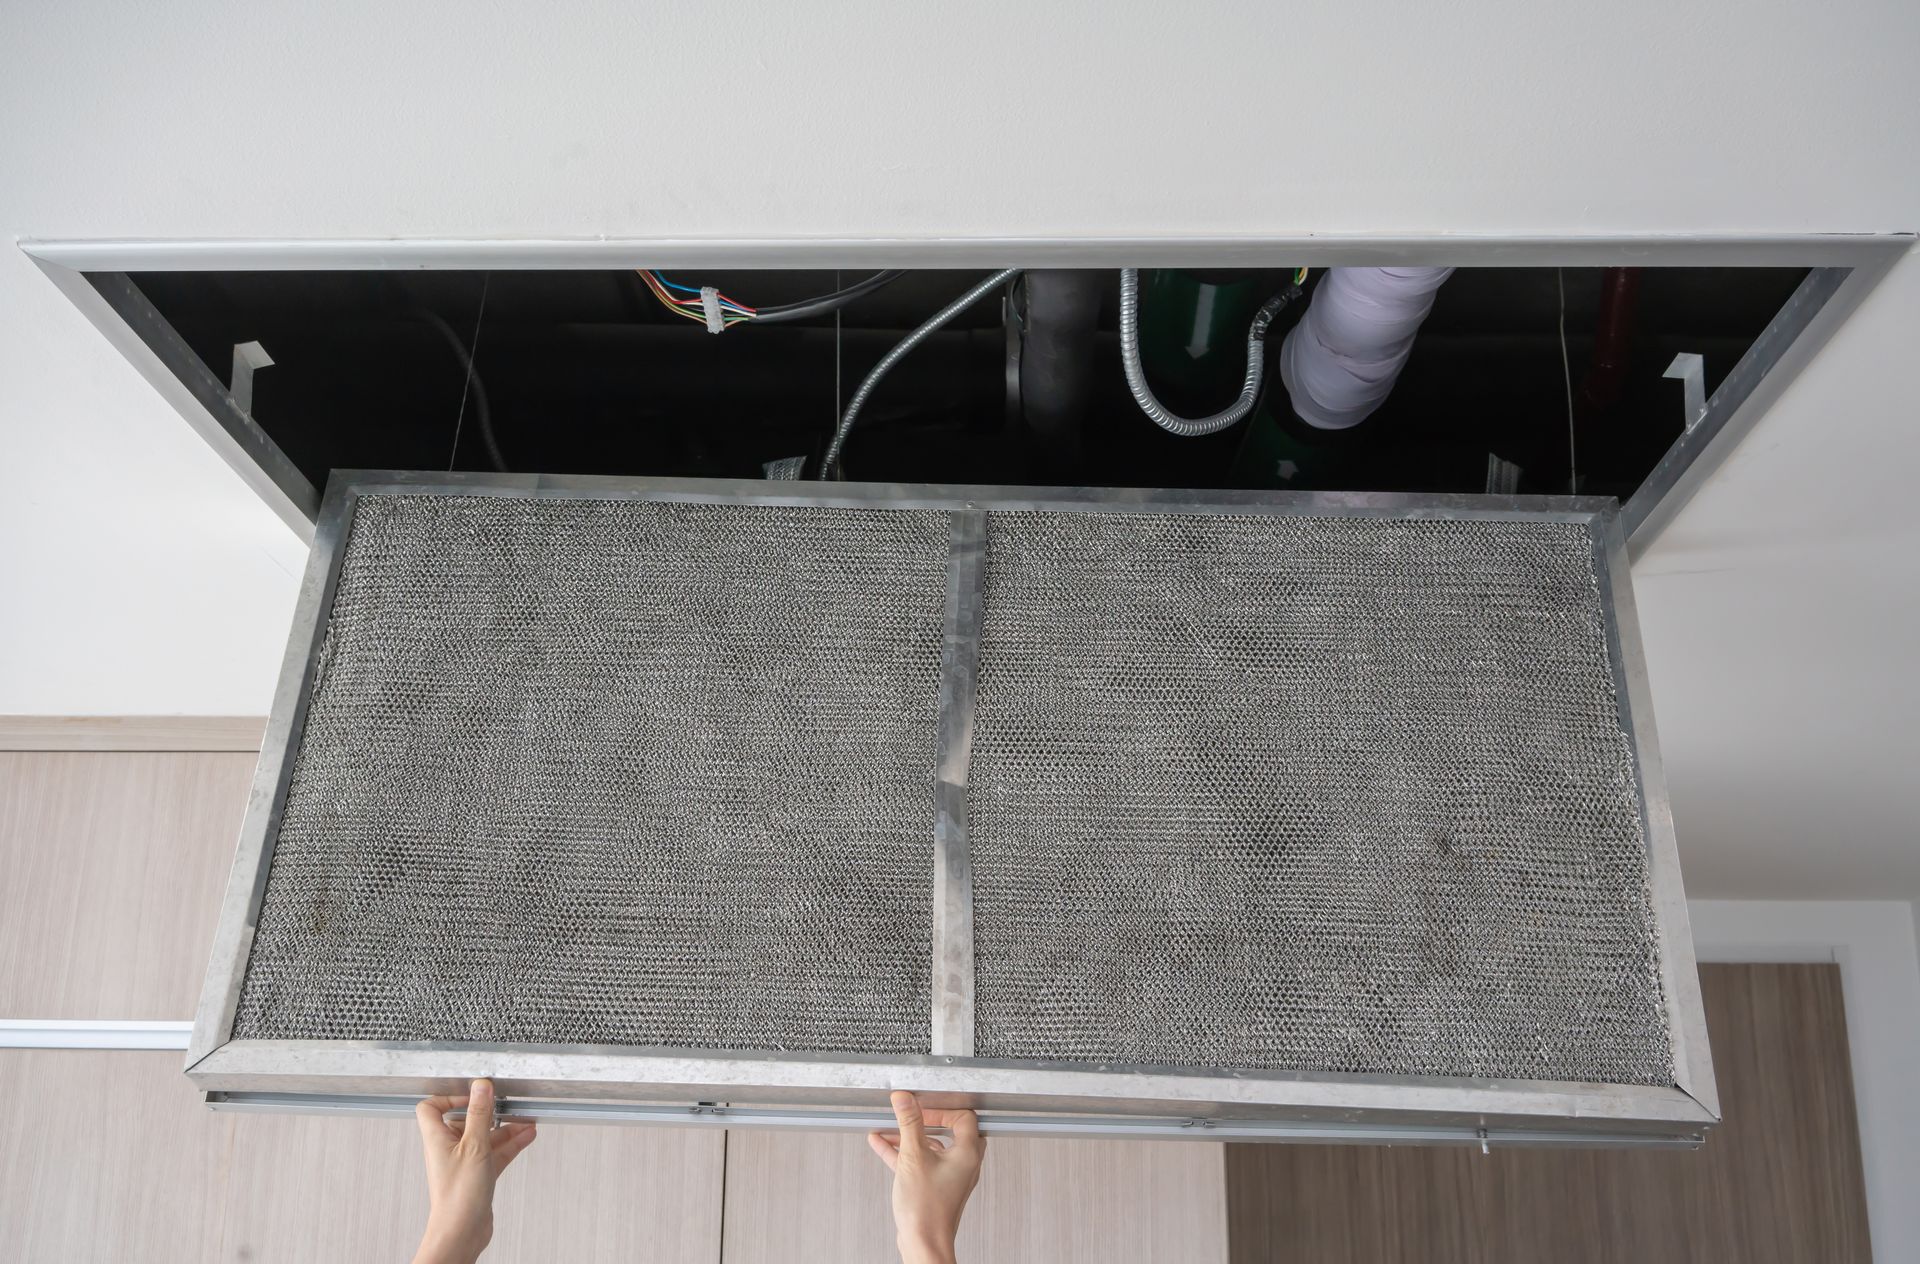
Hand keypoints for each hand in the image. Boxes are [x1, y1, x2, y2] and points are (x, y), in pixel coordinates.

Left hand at [412, 1079, 536, 1263]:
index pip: (432, 1108)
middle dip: (489, 1113)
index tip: (474, 1094)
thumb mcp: (474, 1146)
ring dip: (505, 1128)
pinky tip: (525, 1138)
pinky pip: (494, 1154)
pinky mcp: (477, 1175)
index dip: (451, 1097)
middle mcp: (448, 1149)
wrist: (462, 1232)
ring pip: (485, 1137)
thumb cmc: (458, 1197)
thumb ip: (479, 1115)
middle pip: (466, 1121)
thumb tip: (481, 1087)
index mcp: (438, 1138)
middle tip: (507, 1104)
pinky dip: (510, 1145)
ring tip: (526, 1121)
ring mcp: (463, 1163)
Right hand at [867, 1090, 984, 1263]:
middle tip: (911, 1114)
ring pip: (931, 1147)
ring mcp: (950, 1176)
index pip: (963, 1117)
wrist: (923, 1244)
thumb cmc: (926, 1210)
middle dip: (926, 1121)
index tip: (920, 1107)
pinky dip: (904, 1153)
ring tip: (889, 1129)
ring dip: (909, 1137)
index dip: (940, 1109)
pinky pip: (921, 1162)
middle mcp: (963, 1164)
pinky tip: (883, 1145)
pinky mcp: (936, 1187)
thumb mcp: (913, 1157)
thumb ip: (909, 1124)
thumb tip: (904, 1099)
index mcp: (967, 1153)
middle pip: (949, 1131)